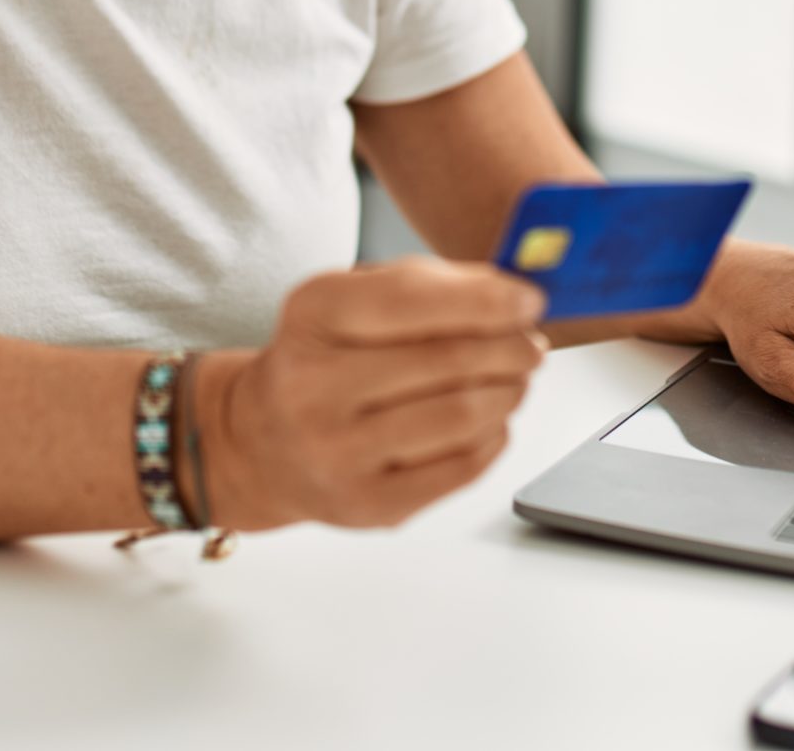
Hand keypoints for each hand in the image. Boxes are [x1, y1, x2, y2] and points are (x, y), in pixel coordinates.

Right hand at [191, 257, 548, 530]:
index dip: (485, 299)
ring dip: (507, 392)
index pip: (410, 301)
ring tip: (514, 380)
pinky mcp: (368, 506)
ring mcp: (336, 454)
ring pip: (460, 417)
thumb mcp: (355, 300)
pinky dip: (493, 437)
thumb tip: (514, 295)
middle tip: (531, 344)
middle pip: (447, 361)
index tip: (530, 299)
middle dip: (509, 348)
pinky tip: (490, 421)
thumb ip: (432, 286)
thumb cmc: (325, 360)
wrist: (262, 443)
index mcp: (312, 316)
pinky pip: (461, 468)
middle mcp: (312, 387)